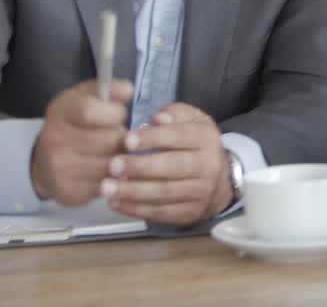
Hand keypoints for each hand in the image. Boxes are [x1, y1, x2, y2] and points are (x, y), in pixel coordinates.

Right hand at [31, 79, 133, 204]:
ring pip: (112, 164)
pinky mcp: (68, 192)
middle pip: (109, 140)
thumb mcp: (87, 97)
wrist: (45, 160)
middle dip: (121, 138)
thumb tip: (127, 89)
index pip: (91, 111)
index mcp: (61, 112)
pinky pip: (106, 185)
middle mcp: (55, 141)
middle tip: (116, 137)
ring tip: (112, 153)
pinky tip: (104, 170)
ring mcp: (59, 169)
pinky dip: (111, 178)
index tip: (118, 115)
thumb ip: (109, 89)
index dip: (114, 113)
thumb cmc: (74, 124)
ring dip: (119, 159)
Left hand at [102, 103, 231, 225]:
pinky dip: (136, 209)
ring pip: (165, 192)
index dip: (153, 138)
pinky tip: (117, 202)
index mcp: (205, 139)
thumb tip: (158, 118)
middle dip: (141, 167)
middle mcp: (208, 165)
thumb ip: (175, 114)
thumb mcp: (192, 121)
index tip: (128, 140)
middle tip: (113, 165)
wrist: (218, 181)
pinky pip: (162, 212)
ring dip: (133, 191)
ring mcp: (200, 191)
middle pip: (174, 166)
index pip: (181, 136)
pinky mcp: (190, 212)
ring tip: (108, 187)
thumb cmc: (195, 145)